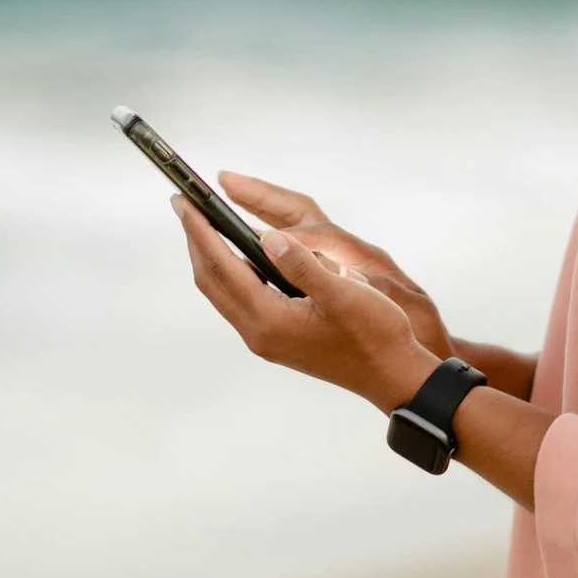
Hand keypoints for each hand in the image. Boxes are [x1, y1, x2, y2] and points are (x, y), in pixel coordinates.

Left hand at [175, 193, 437, 412]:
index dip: (200, 232)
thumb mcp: (343, 294)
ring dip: (212, 258)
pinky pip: (241, 300)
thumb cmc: (375, 335)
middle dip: (196, 242)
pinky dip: (233, 273)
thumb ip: (302, 265)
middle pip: (212, 281)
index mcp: (269, 320)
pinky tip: (244, 256)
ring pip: (224, 292)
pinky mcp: (278, 339)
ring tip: (207, 225)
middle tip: (185, 206)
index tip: (185, 202)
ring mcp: (267, 339)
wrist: (392, 375)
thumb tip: (267, 237)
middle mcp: (259, 332)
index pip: (222, 267)